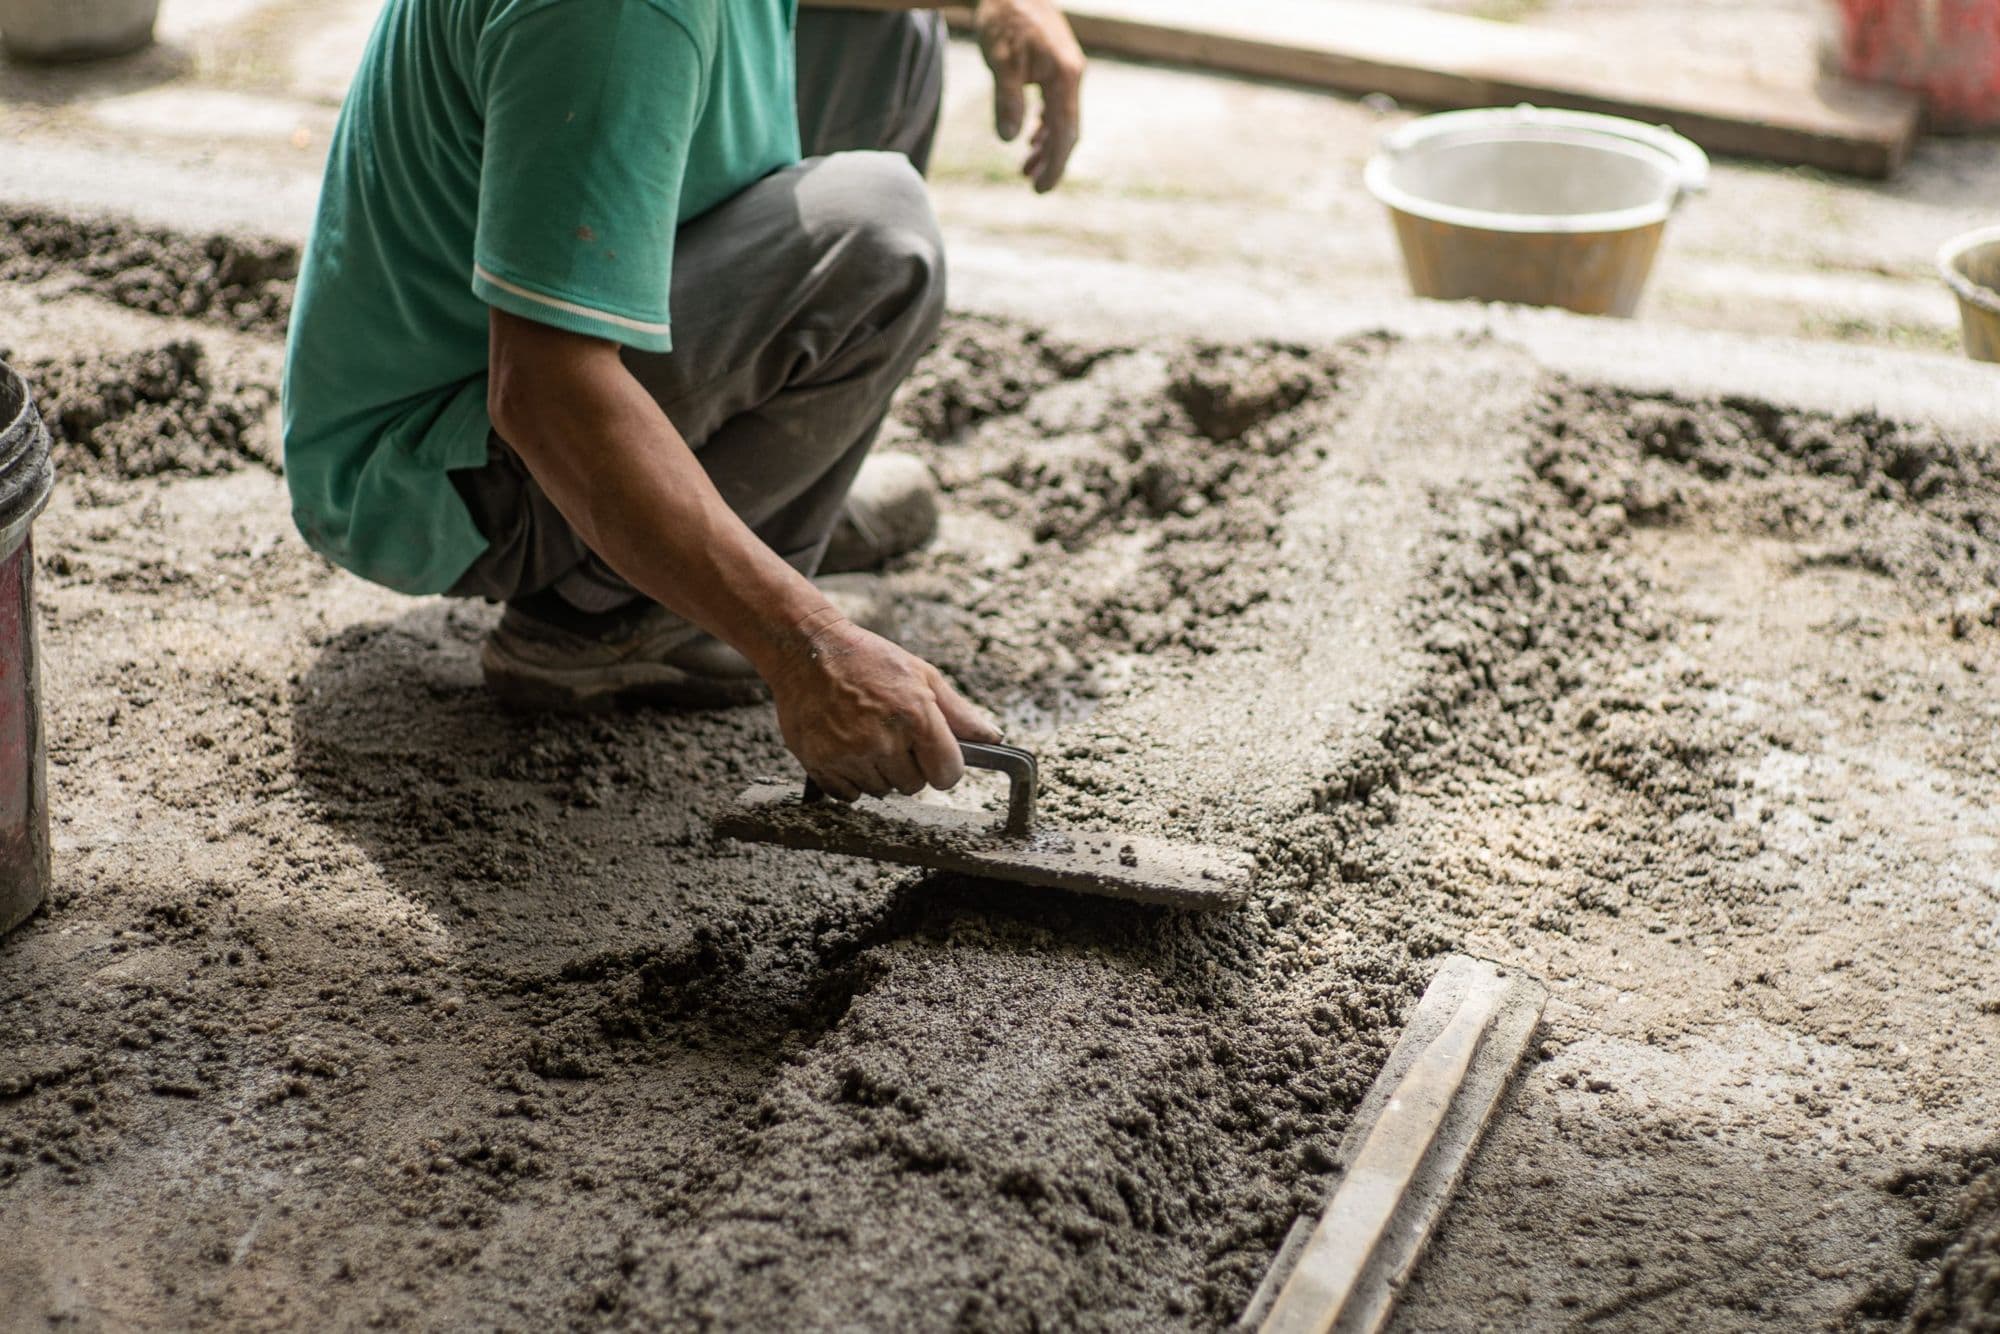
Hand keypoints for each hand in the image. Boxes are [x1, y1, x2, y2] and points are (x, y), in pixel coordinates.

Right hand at [770, 614, 1000, 800]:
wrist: (806, 650)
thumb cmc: (868, 659)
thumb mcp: (921, 674)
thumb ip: (958, 712)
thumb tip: (992, 738)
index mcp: (915, 715)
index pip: (948, 774)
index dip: (944, 766)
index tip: (934, 756)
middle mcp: (883, 739)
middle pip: (914, 786)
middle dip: (908, 766)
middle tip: (892, 736)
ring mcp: (849, 754)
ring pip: (882, 791)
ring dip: (879, 772)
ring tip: (865, 736)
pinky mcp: (820, 763)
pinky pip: (849, 795)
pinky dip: (850, 779)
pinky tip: (845, 748)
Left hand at [975, 0, 1084, 192]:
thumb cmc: (1004, 19)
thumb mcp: (1001, 62)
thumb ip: (1007, 100)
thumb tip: (1009, 139)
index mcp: (1065, 77)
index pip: (1065, 133)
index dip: (1055, 164)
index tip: (1040, 188)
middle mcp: (1072, 75)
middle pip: (1068, 130)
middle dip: (1053, 160)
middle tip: (1034, 187)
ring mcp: (1066, 70)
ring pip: (1062, 118)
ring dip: (1047, 146)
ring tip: (1026, 169)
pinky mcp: (1055, 66)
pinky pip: (1056, 104)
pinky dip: (1045, 125)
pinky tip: (1031, 138)